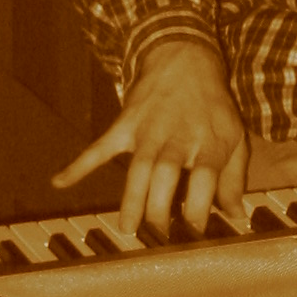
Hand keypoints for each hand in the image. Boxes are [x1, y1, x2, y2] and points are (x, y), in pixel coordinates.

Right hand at [52, 40, 247, 234]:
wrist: (186, 59)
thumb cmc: (212, 106)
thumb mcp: (234, 136)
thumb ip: (234, 178)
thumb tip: (237, 216)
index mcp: (209, 140)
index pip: (205, 176)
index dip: (199, 204)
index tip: (194, 231)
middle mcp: (178, 136)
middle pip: (167, 172)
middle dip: (160, 206)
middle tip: (157, 236)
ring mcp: (149, 130)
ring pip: (138, 166)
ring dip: (132, 197)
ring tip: (127, 228)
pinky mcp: (126, 124)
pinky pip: (101, 145)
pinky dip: (80, 163)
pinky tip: (60, 181)